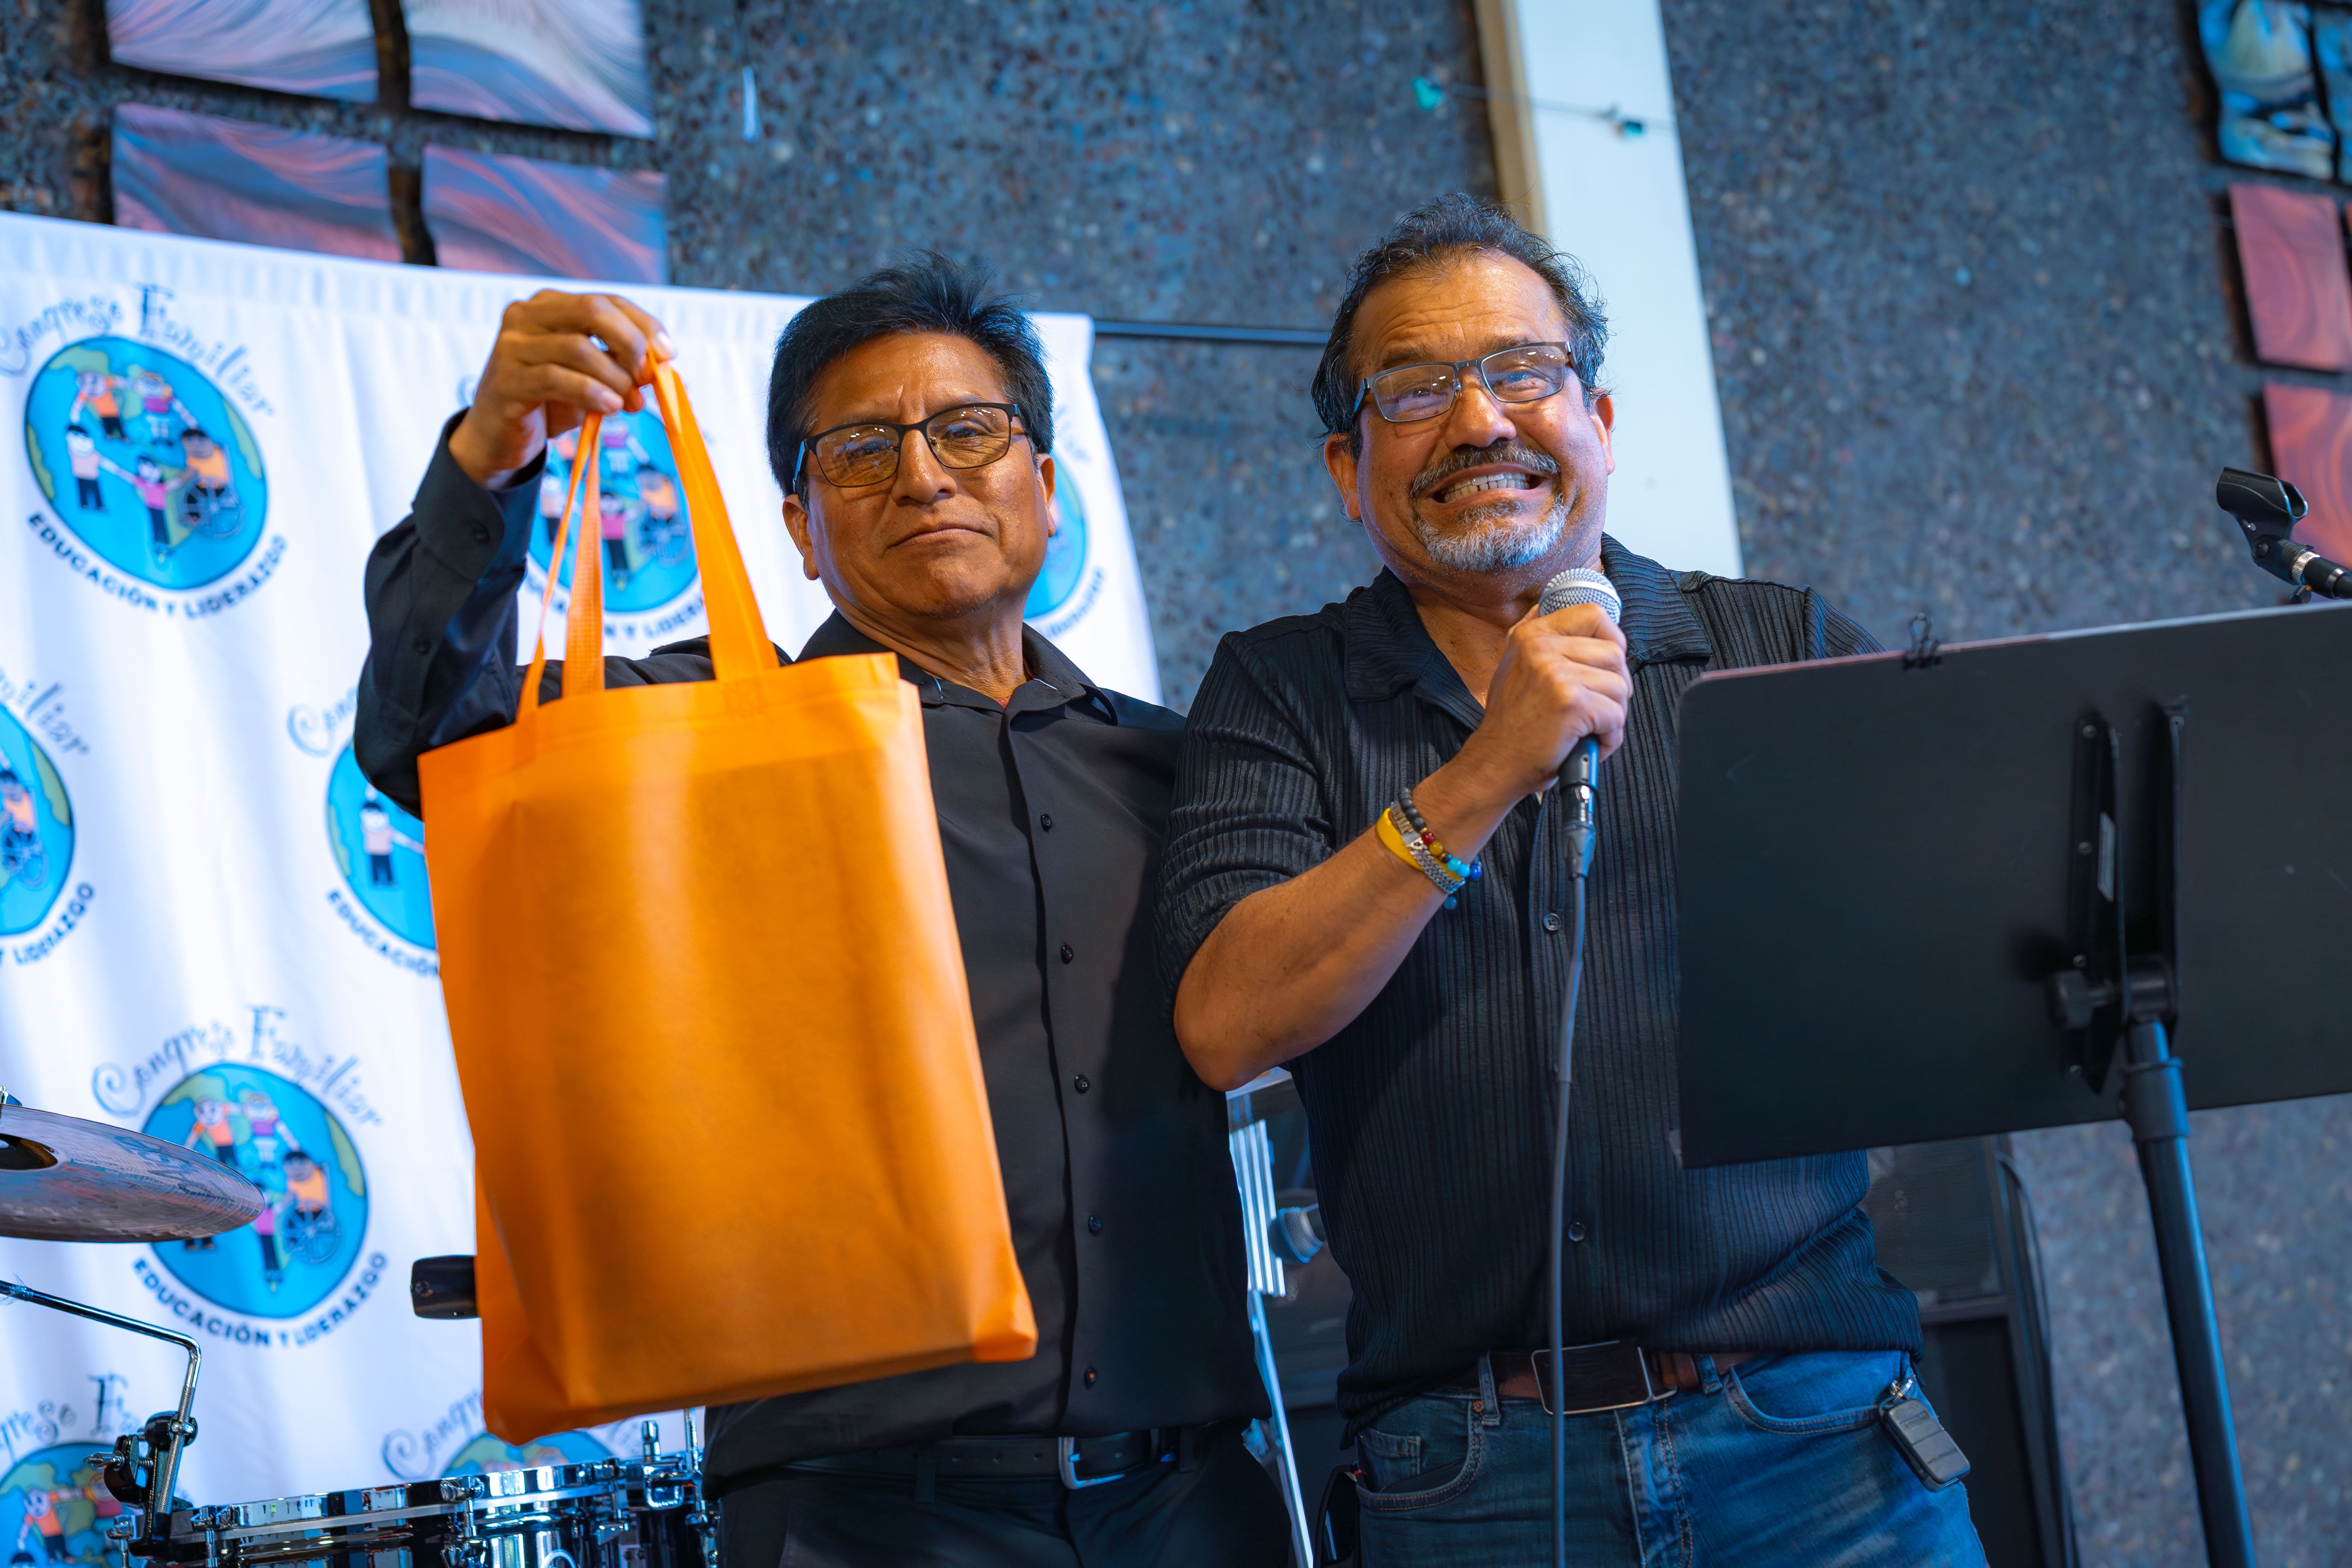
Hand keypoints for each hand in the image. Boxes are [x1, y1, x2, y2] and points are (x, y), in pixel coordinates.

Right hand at [447, 290, 675, 488]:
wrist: (500, 437)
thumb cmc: (549, 402)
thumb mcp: (591, 378)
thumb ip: (619, 365)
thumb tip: (659, 368)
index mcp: (549, 306)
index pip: (607, 301)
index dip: (644, 324)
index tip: (669, 354)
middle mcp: (526, 316)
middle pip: (592, 310)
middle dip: (630, 342)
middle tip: (646, 376)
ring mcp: (511, 345)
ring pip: (577, 347)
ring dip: (614, 376)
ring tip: (627, 400)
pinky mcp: (506, 380)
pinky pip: (557, 379)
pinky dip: (591, 392)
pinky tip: (609, 407)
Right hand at [1455, 601, 1630, 799]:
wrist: (1495, 763)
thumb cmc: (1512, 723)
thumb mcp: (1515, 665)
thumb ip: (1540, 636)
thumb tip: (1565, 609)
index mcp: (1531, 635)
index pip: (1593, 613)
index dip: (1612, 638)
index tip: (1606, 664)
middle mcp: (1541, 648)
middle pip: (1615, 652)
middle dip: (1616, 685)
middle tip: (1598, 707)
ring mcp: (1556, 674)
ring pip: (1620, 686)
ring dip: (1614, 714)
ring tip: (1591, 728)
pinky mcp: (1572, 703)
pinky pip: (1616, 715)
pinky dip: (1611, 736)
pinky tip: (1591, 743)